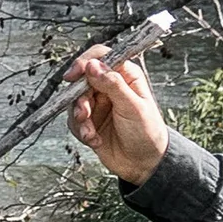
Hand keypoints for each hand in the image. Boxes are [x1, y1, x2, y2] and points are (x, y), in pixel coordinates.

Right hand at [67, 47, 170, 183]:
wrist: (144, 164)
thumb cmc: (147, 133)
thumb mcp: (133, 107)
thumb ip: (113, 84)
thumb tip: (92, 65)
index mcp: (125, 76)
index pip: (101, 57)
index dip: (85, 62)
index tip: (74, 75)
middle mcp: (109, 87)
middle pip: (82, 80)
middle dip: (79, 98)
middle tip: (83, 113)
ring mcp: (98, 104)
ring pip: (75, 101)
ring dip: (79, 118)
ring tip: (90, 132)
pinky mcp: (90, 121)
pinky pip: (74, 121)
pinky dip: (81, 131)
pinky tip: (94, 140)